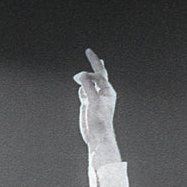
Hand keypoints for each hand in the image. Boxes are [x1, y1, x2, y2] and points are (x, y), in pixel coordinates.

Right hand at [73, 49, 120, 164]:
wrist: (97, 135)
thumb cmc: (99, 119)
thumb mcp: (93, 100)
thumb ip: (87, 85)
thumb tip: (79, 74)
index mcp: (107, 90)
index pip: (100, 73)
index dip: (93, 62)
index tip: (88, 51)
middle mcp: (102, 93)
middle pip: (97, 75)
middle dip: (94, 64)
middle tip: (89, 52)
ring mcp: (94, 98)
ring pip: (89, 83)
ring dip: (85, 78)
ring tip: (80, 75)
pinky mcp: (88, 104)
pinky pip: (84, 91)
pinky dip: (81, 88)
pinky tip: (80, 87)